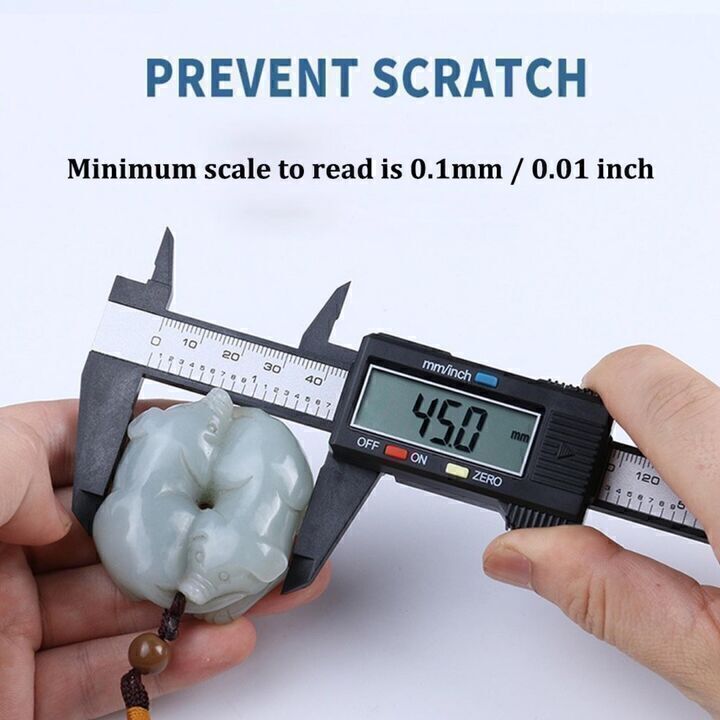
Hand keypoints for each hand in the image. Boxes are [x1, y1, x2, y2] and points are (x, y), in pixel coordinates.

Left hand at [0, 400, 329, 719]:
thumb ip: (10, 465)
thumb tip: (71, 493)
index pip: (74, 449)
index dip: (138, 436)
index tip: (199, 433)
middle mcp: (7, 559)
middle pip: (123, 531)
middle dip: (197, 522)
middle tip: (258, 518)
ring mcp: (16, 630)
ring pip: (130, 605)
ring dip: (202, 596)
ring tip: (268, 584)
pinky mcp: (25, 701)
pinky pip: (113, 674)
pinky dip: (174, 660)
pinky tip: (223, 642)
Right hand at [483, 346, 719, 715]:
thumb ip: (612, 601)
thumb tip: (516, 553)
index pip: (636, 378)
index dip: (583, 400)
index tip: (568, 446)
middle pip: (675, 394)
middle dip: (635, 447)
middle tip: (643, 517)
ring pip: (710, 417)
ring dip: (688, 463)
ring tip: (705, 537)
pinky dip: (713, 468)